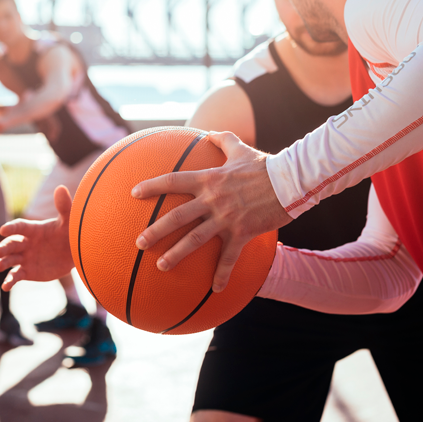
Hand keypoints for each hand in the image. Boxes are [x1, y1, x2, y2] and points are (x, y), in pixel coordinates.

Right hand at [0, 185, 74, 290]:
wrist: (74, 254)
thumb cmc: (70, 234)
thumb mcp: (68, 221)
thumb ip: (64, 206)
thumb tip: (61, 187)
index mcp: (33, 229)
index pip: (19, 227)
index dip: (11, 228)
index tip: (4, 230)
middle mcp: (26, 243)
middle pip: (10, 245)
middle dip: (2, 249)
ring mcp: (25, 258)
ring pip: (10, 260)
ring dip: (2, 263)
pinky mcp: (27, 271)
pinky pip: (16, 276)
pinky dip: (9, 281)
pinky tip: (6, 286)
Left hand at [132, 131, 291, 292]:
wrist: (289, 181)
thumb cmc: (264, 165)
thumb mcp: (240, 148)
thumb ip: (223, 140)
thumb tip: (210, 132)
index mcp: (208, 179)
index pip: (173, 180)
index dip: (152, 186)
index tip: (134, 193)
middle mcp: (212, 199)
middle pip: (176, 216)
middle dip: (155, 230)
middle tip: (138, 242)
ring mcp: (226, 218)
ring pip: (195, 239)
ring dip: (176, 254)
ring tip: (160, 266)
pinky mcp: (242, 232)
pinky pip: (229, 257)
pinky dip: (221, 274)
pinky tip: (215, 290)